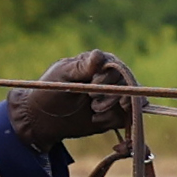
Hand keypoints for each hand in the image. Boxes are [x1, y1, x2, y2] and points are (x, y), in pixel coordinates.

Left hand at [11, 47, 138, 152]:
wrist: (43, 119)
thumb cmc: (49, 91)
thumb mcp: (62, 76)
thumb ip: (81, 67)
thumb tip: (99, 55)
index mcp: (101, 64)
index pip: (119, 68)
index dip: (109, 78)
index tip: (93, 85)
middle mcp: (113, 79)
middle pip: (129, 86)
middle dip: (112, 96)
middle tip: (92, 104)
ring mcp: (116, 98)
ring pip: (132, 103)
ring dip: (114, 109)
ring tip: (93, 112)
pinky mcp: (116, 115)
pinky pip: (128, 119)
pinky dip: (114, 121)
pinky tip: (96, 120)